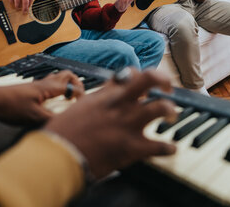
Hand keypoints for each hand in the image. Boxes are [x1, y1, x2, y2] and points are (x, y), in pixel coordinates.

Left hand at [0, 70, 83, 124]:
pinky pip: (51, 84)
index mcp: (48, 87)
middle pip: (68, 75)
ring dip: (67, 85)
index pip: (72, 87)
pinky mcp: (33, 89)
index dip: (81, 95)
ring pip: (59, 78)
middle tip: (79, 98)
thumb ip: (50, 119)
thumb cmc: (10, 106)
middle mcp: (46, 83)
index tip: (84, 106)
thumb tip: (64, 123)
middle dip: (77, 84)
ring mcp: (39, 85)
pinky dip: (57, 89)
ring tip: (69, 99)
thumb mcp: (32, 117)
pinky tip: (54, 101)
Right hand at [45, 69, 177, 177]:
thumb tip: (95, 106)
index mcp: (105, 95)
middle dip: (163, 80)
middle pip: (149, 78)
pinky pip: (159, 145)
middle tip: (168, 89)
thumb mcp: (76, 109)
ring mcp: (127, 124)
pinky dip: (168, 148)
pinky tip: (170, 149)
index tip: (146, 84)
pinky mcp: (132, 146)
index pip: (129, 74)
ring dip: (170, 110)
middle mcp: (119, 105)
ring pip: (160, 106)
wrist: (58, 155)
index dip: (141, 76)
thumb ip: (92, 104)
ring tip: (171, 116)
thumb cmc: (61, 135)